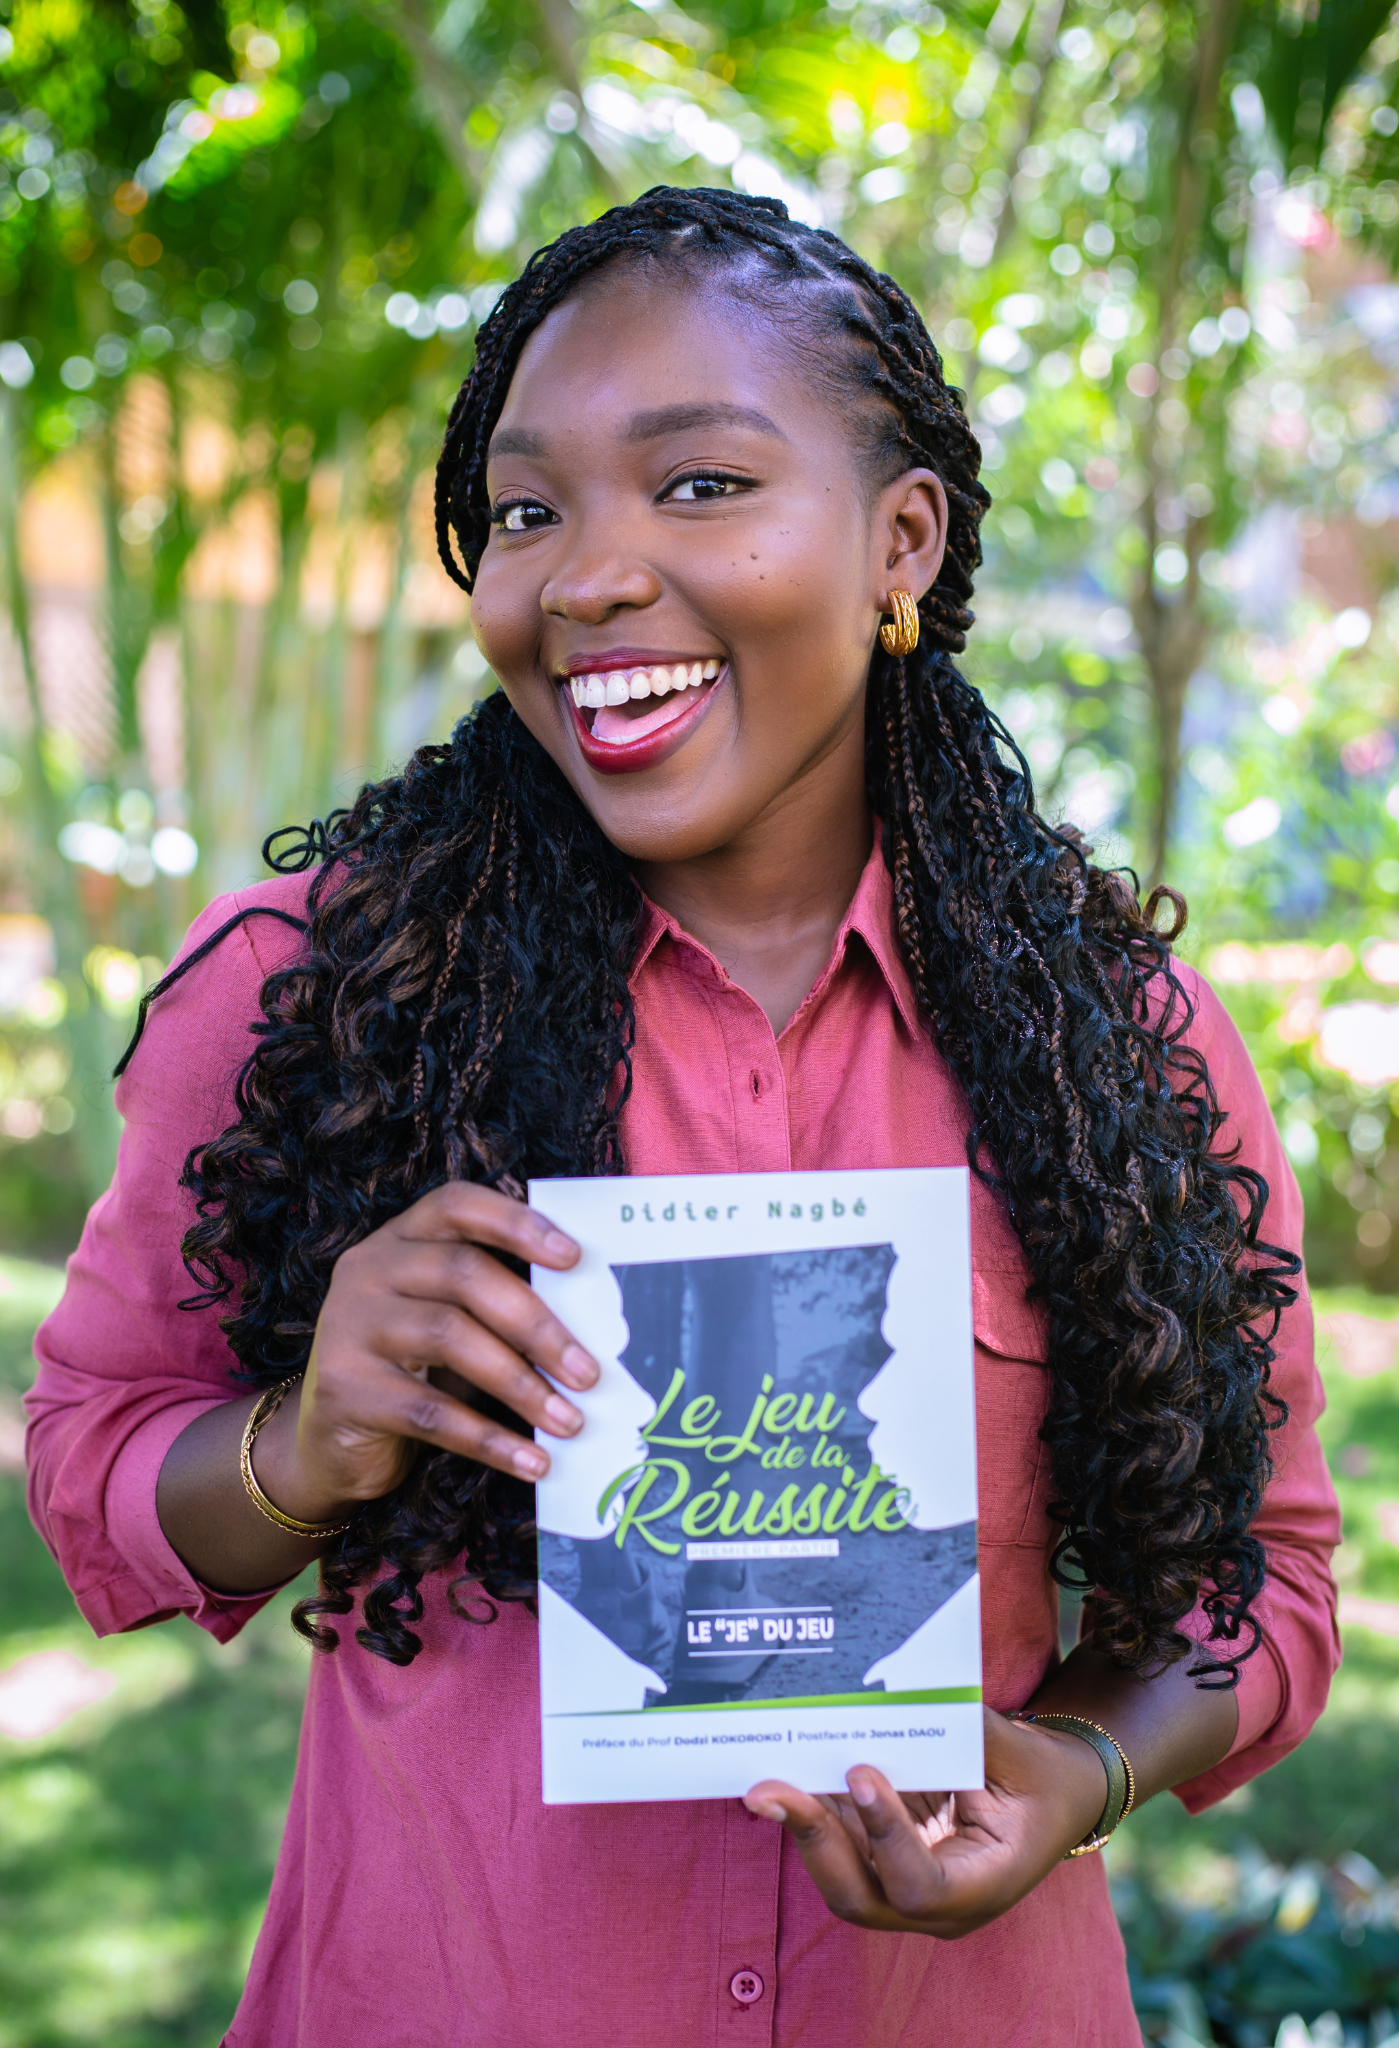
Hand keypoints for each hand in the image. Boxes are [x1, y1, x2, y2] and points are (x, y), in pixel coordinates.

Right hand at [253, 1182, 596, 1523]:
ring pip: (450, 1338)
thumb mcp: (450, 1322)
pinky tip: (531, 1461)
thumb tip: (594, 1322)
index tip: (576, 1258)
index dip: (517, 1224)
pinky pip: (431, 1412)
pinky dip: (490, 1439)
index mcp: (400, 1239)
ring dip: (522, 1385)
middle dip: (537, 1325)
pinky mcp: (345, 1388)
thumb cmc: (413, 1371)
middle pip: (464, 1274)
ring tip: (570, 1420)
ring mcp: (349, 1325)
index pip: (457, 1205)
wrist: (329, 1441)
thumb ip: (497, 1304)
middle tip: (589, 1372)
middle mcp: (368, 1269)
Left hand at [742, 1708, 1107, 1937]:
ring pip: (838, 1874)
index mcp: (982, 1887)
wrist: (1050, 1800)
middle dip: (812, 1842)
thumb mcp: (1021, 1755)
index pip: (920, 1887)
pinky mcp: (882, 1862)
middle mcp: (936, 1906)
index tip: (861, 1775)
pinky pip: (839, 1845)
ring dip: (799, 1824)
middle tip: (769, 1791)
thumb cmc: (1039, 1779)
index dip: (885, 1838)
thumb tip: (908, 1693)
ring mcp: (903, 1889)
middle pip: (859, 1897)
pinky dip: (811, 1809)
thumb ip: (971, 1732)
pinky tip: (783, 1770)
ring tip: (762, 1778)